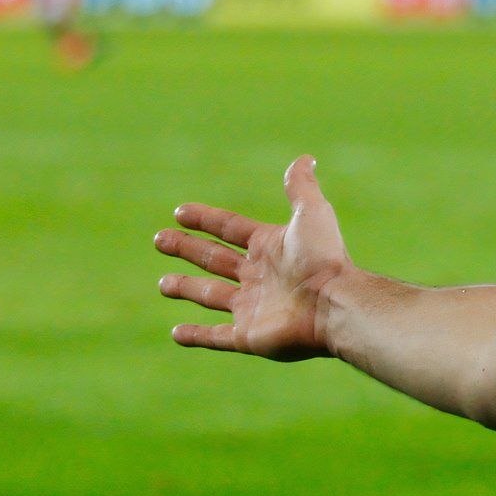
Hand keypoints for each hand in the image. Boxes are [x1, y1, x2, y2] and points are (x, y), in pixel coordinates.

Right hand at [155, 156, 351, 360]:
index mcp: (269, 247)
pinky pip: (216, 337)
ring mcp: (252, 308)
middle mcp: (259, 277)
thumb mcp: (312, 213)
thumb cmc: (324, 259)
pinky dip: (196, 336)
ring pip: (210, 296)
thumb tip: (305, 158)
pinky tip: (176, 333)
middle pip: (215, 260)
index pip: (229, 228)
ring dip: (186, 288)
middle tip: (160, 240)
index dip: (205, 219)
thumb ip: (301, 187)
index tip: (179, 212)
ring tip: (163, 284)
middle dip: (187, 249)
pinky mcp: (249, 336)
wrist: (335, 305)